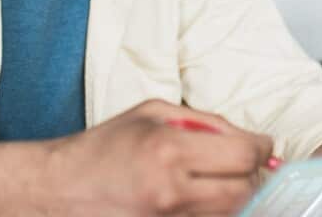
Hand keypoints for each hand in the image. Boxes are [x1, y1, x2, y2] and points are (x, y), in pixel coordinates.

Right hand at [41, 99, 272, 215]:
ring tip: (226, 180)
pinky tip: (207, 197)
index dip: (263, 149)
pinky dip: (217, 212)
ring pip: (231, 214)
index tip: (264, 146)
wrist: (57, 190)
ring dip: (239, 197)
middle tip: (250, 165)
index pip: (243, 154)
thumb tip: (248, 137)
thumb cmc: (102, 148)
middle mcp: (171, 191)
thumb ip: (204, 121)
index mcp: (169, 150)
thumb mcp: (151, 114)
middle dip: (255, 176)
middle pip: (245, 192)